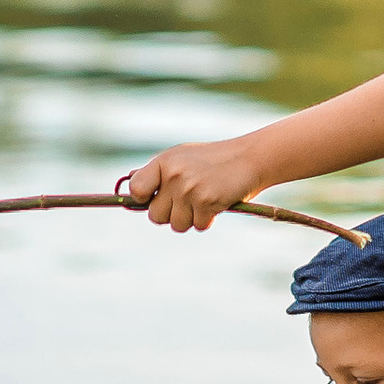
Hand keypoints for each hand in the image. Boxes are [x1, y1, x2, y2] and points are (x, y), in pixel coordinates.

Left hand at [120, 138, 265, 231]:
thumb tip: (133, 194)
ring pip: (176, 225)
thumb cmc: (213, 161)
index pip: (137, 189)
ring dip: (190, 218)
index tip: (153, 199)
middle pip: (156, 216)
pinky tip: (216, 202)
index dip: (143, 199)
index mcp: (164, 162)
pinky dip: (207, 219)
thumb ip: (159, 174)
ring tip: (203, 199)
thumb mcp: (182, 158)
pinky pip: (198, 225)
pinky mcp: (207, 201)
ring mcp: (189, 189)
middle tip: (187, 201)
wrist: (249, 158)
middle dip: (170, 214)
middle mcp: (174, 175)